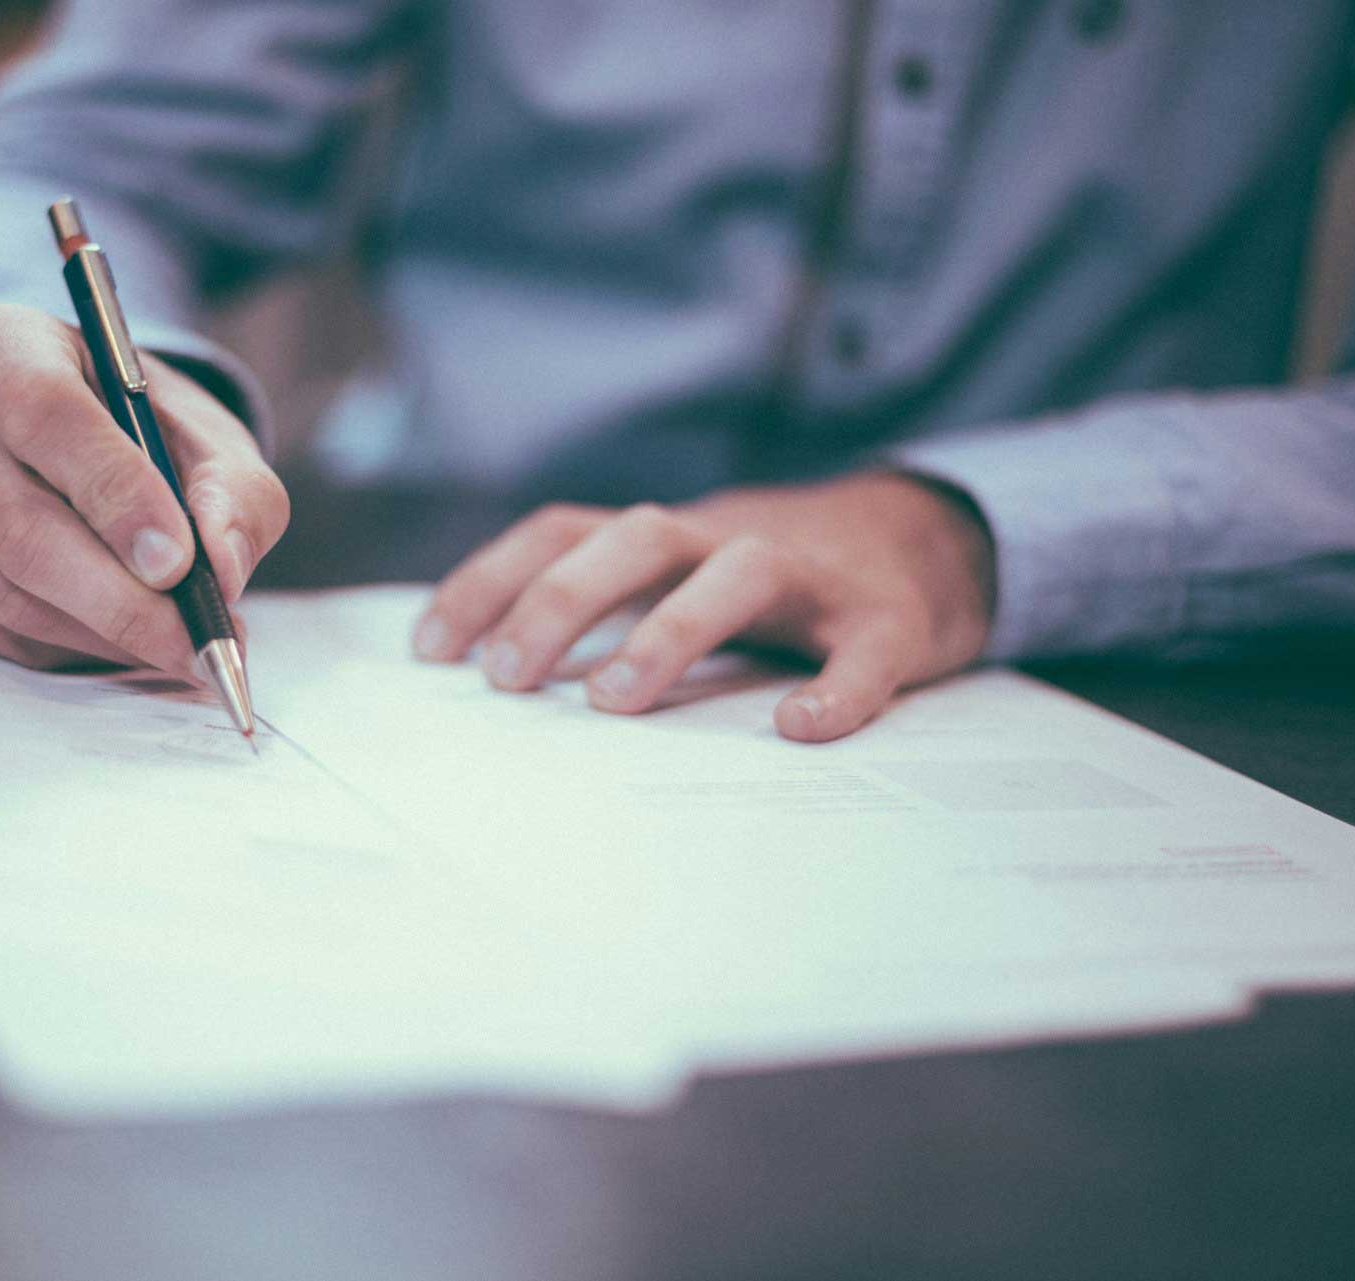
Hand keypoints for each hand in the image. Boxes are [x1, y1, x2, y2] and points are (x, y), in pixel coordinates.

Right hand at [0, 304, 287, 673]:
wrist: (93, 455)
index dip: (114, 494)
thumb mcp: (215, 445)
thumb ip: (236, 496)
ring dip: (103, 633)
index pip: (45, 413)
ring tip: (176, 644)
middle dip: (120, 599)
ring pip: (6, 590)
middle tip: (195, 642)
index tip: (177, 563)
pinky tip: (115, 637)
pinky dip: (64, 648)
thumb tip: (222, 566)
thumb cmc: (152, 439)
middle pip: (18, 523)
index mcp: (5, 343)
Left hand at [412, 473, 995, 740]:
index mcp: (667, 537)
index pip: (562, 532)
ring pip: (738, 573)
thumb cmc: (770, 581)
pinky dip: (837, 688)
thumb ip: (605, 608)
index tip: (429, 649)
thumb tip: (492, 677)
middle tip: (505, 678)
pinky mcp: (888, 619)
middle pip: (635, 538)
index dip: (491, 580)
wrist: (925, 541)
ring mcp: (812, 576)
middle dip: (561, 600)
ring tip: (614, 701)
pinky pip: (864, 651)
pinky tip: (801, 729)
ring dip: (670, 629)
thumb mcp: (678, 575)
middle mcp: (727, 539)